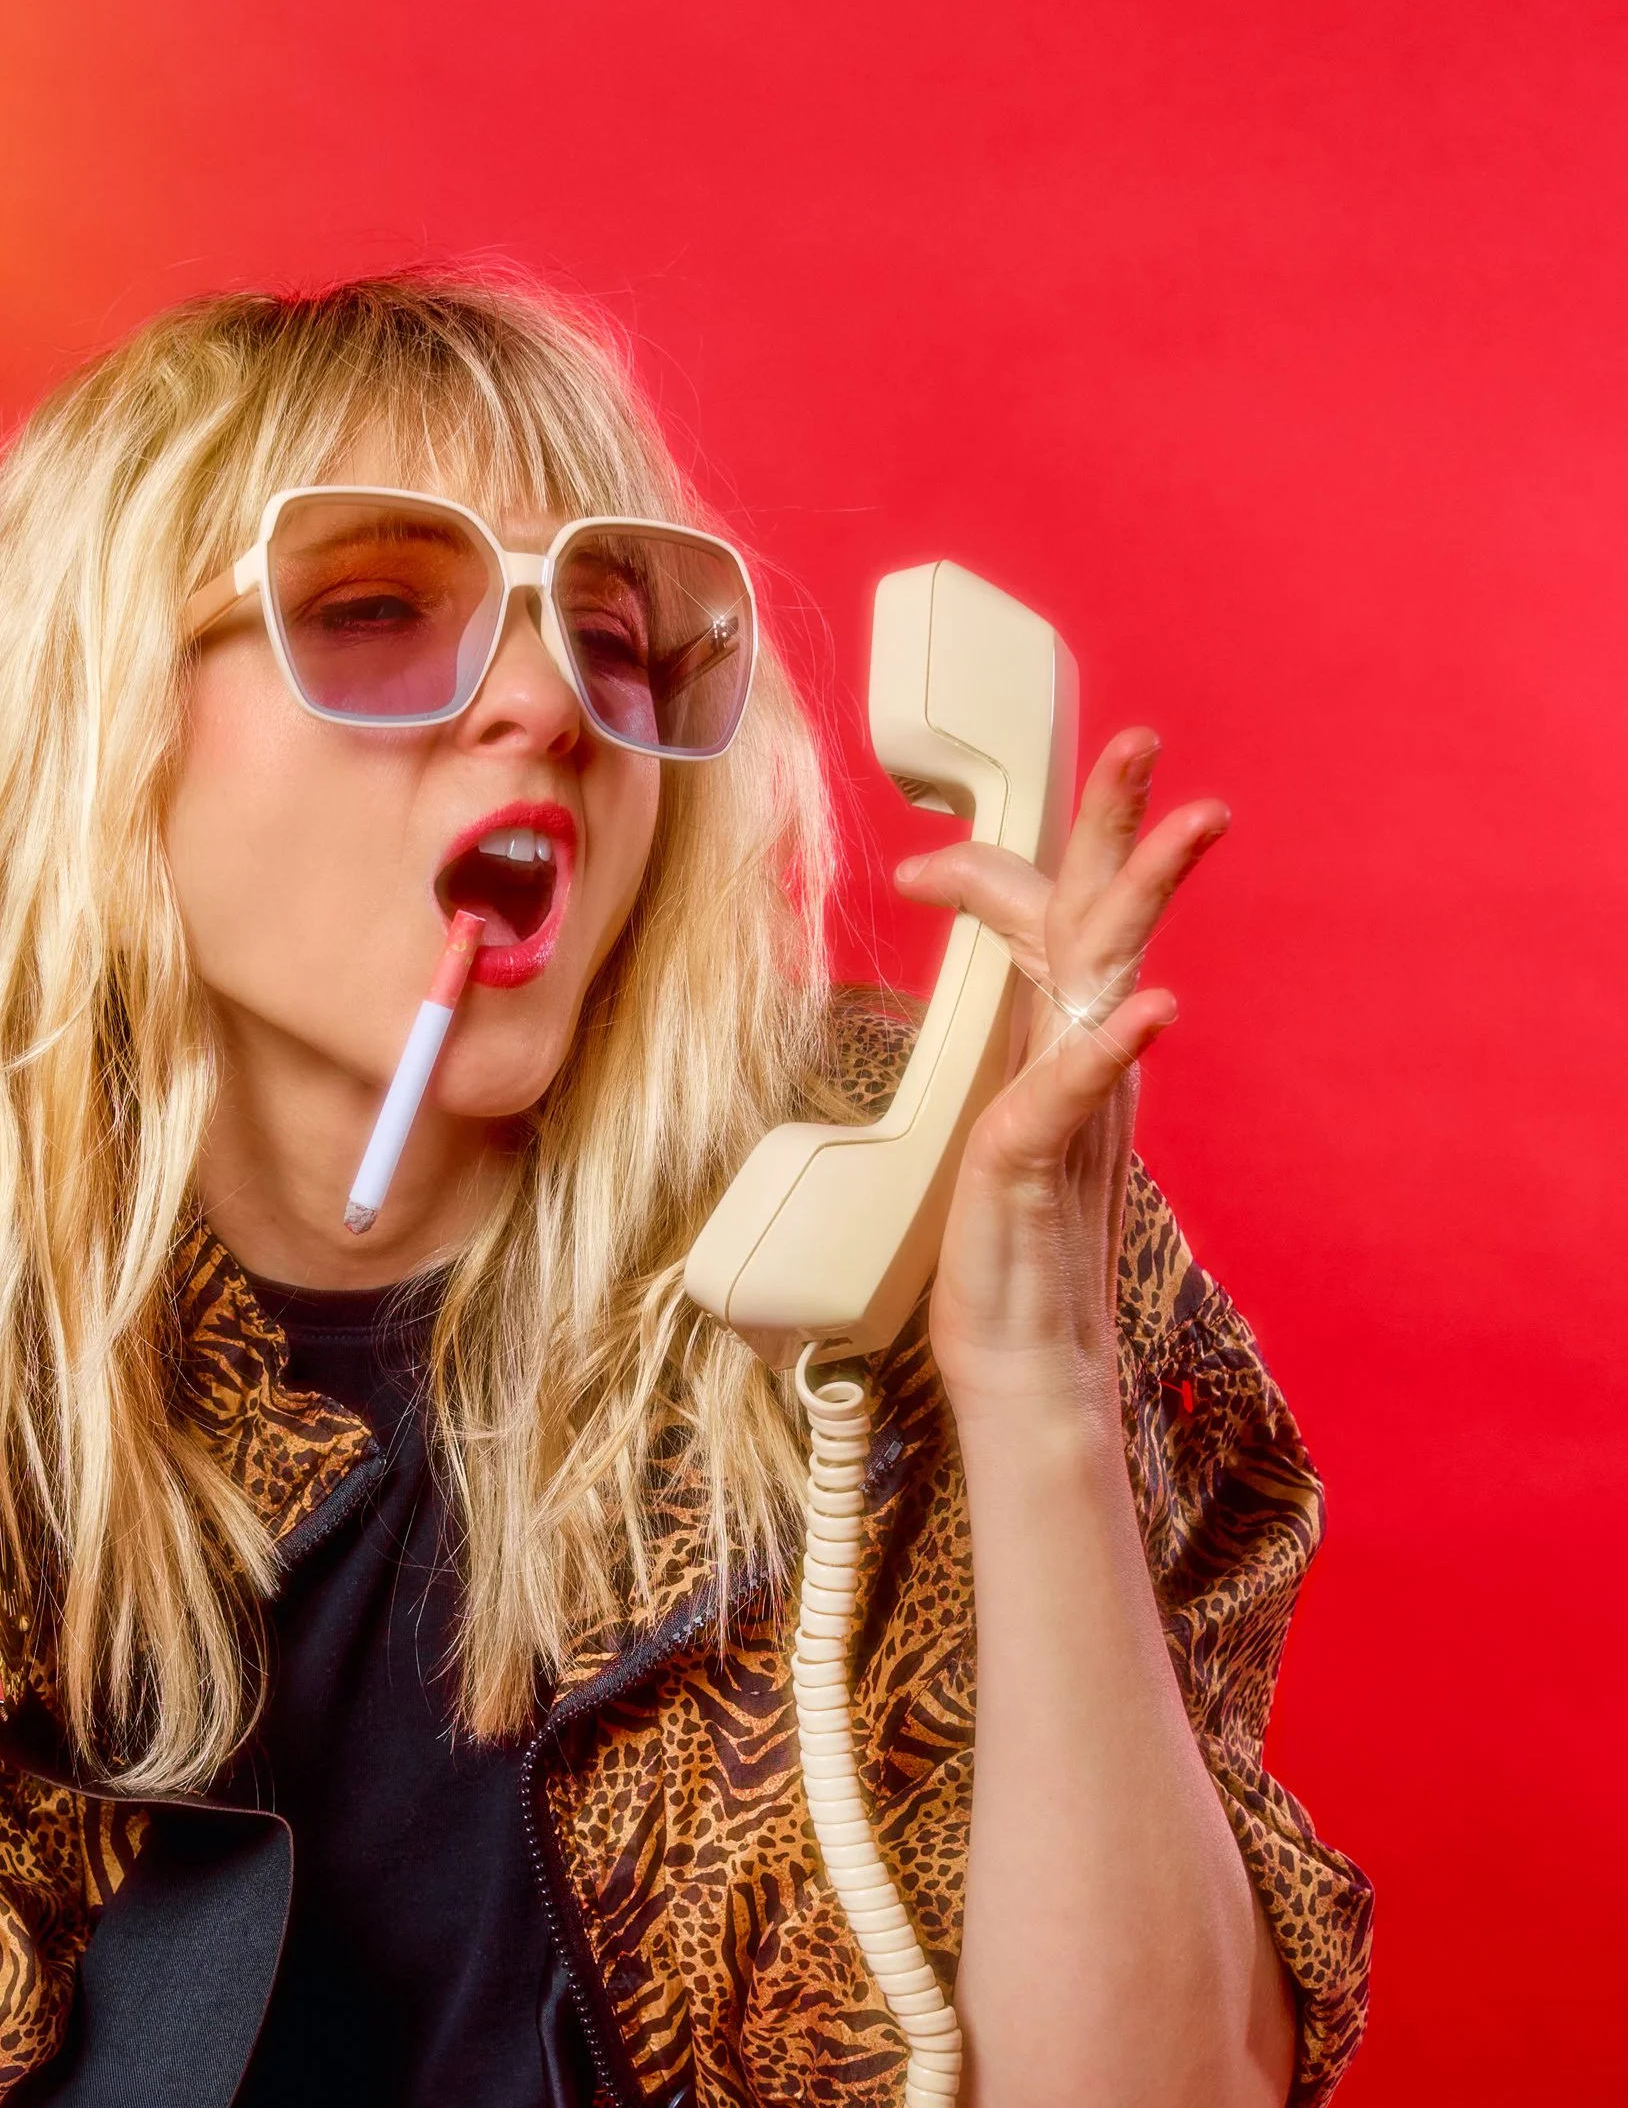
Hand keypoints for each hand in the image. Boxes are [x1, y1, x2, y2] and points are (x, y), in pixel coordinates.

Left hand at [893, 727, 1228, 1417]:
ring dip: (1141, 893)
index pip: (1038, 932)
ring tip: (1190, 820)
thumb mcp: (989, 1145)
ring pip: (1108, 975)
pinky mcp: (1047, 1156)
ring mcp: (1072, 1105)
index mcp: (1051, 1052)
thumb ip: (1010, 1081)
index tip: (916, 861)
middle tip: (1139, 739)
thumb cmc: (996, 1264)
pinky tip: (1150, 1008)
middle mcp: (1076, 1064)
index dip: (987, 878)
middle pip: (1099, 919)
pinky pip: (1081, 1086)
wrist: (1021, 1368)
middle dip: (1115, 822)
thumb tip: (997, 1038)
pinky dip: (1110, 1041)